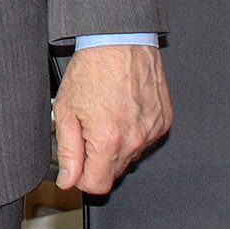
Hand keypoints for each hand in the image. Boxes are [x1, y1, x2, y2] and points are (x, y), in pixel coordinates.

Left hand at [53, 43, 171, 193]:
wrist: (120, 42)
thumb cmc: (91, 70)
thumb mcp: (65, 110)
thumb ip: (68, 151)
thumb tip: (68, 179)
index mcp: (108, 141)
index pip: (98, 186)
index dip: (81, 179)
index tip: (75, 165)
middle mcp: (135, 141)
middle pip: (114, 173)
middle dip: (97, 160)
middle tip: (86, 131)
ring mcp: (153, 132)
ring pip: (130, 157)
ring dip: (116, 146)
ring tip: (104, 116)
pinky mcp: (164, 122)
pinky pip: (145, 140)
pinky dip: (132, 133)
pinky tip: (121, 111)